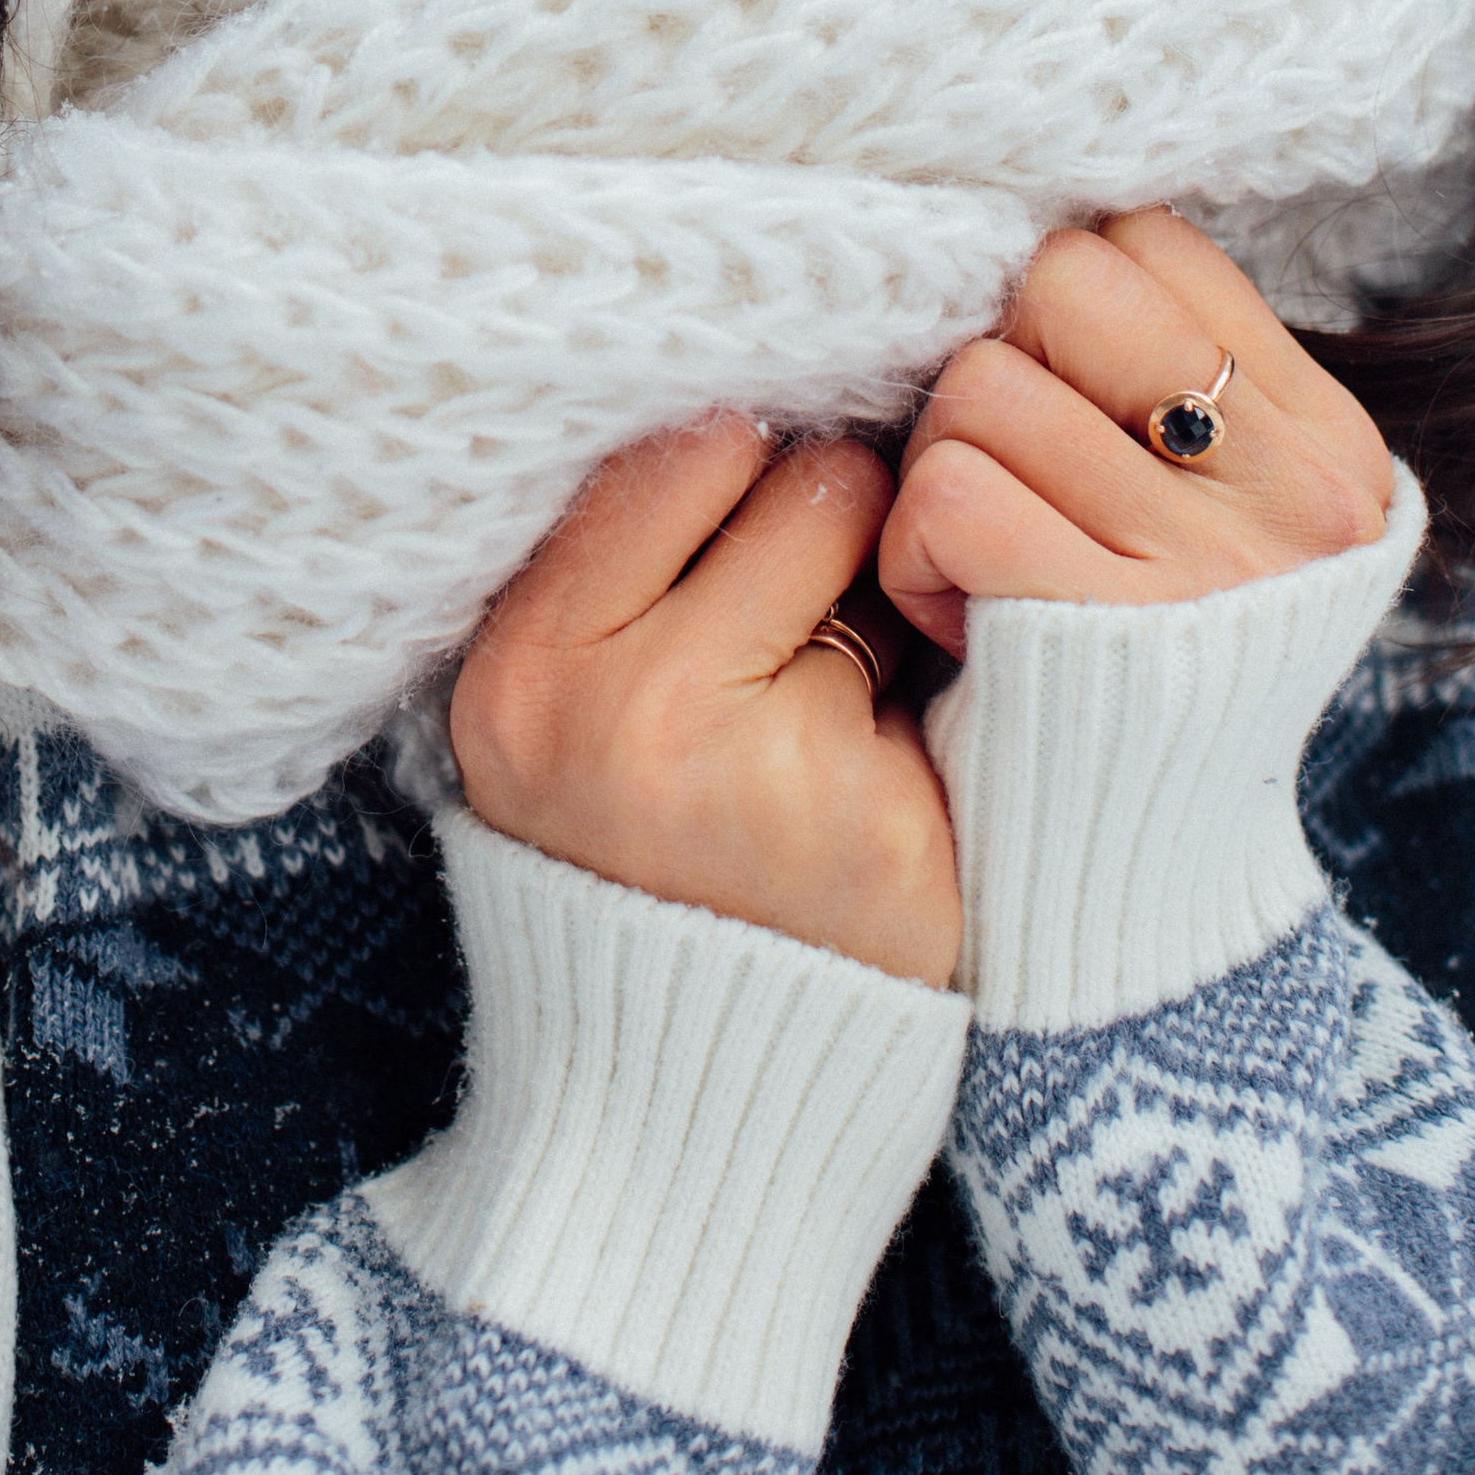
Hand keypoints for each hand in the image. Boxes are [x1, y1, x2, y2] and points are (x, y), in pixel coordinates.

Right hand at [451, 420, 960, 985]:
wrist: (693, 1093)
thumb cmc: (643, 850)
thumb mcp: (570, 699)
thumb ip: (642, 554)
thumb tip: (788, 382)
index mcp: (528, 666)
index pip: (687, 448)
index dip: (746, 469)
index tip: (751, 521)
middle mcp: (628, 711)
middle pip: (807, 482)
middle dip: (835, 529)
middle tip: (809, 624)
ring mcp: (761, 774)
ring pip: (891, 564)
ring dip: (892, 606)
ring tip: (842, 705)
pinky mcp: (879, 830)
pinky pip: (945, 671)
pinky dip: (936, 702)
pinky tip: (896, 776)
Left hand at [878, 208, 1394, 657]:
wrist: (1129, 878)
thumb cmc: (1129, 659)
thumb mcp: (1207, 510)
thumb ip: (1160, 378)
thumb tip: (1032, 239)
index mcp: (1330, 449)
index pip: (1147, 246)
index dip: (1065, 312)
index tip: (1071, 414)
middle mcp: (1294, 500)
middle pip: (1060, 287)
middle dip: (999, 364)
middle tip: (1014, 476)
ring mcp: (1202, 564)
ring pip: (978, 388)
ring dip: (942, 469)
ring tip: (988, 559)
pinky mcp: (1090, 627)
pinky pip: (942, 495)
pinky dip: (911, 553)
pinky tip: (956, 612)